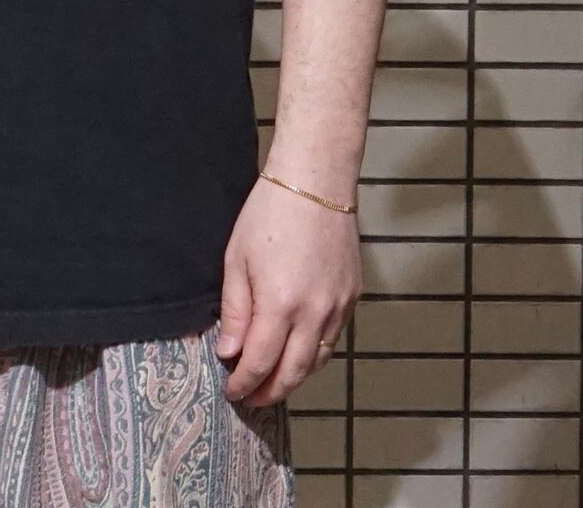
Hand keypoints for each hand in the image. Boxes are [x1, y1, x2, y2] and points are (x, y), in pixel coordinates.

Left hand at [214, 171, 361, 406]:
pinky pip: (332, 339)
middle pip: (293, 372)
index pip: (261, 362)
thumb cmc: (268, 214)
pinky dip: (313, 354)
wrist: (315, 183)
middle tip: (250, 399)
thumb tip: (230, 351)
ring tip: (272, 383)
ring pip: (317, 361)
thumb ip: (235, 310)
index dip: (244, 382)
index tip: (231, 391)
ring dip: (294, 378)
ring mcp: (338, 307)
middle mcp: (315, 313)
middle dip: (270, 392)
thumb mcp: (237, 259)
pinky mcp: (352, 296)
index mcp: (280, 304)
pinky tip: (297, 352)